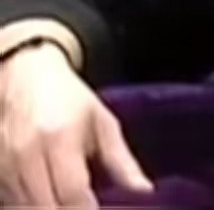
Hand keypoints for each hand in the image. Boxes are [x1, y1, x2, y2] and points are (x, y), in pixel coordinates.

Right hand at [0, 43, 153, 207]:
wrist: (26, 75)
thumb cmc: (68, 99)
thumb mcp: (101, 122)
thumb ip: (121, 160)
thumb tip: (144, 190)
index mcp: (60, 139)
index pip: (72, 195)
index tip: (98, 209)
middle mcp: (28, 154)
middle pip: (47, 208)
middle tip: (83, 204)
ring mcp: (6, 164)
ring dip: (48, 207)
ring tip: (66, 197)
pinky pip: (9, 203)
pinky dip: (26, 205)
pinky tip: (45, 195)